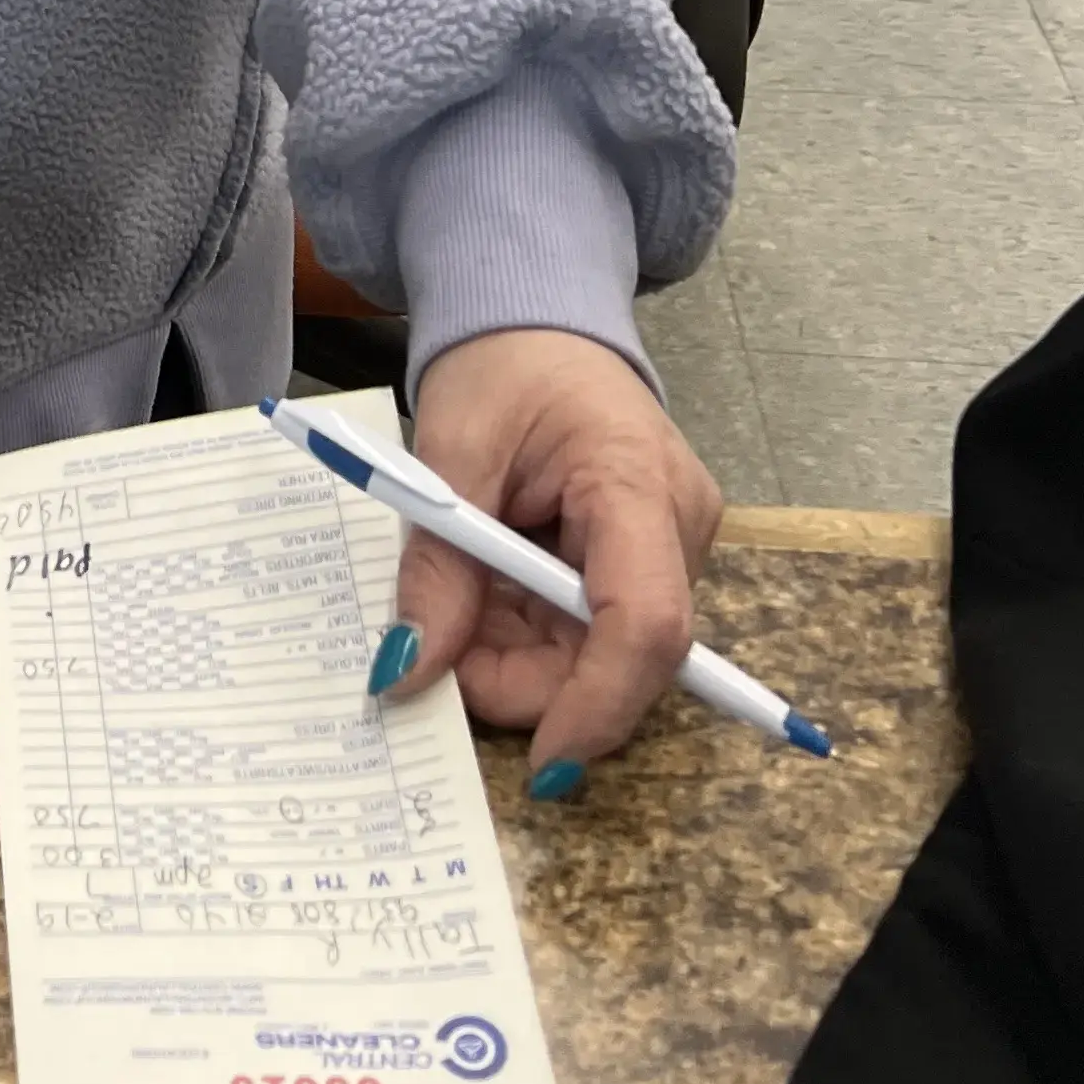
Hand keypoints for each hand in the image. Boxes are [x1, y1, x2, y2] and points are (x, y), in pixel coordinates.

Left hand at [381, 327, 721, 794]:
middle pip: (618, 657)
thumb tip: (408, 669)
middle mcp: (676, 527)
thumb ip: (438, 564)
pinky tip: (484, 596)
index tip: (538, 766)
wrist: (533, 318)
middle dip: (525, 680)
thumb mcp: (450, 450)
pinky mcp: (641, 562)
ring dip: (516, 655)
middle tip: (435, 653)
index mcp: (638, 482)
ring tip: (454, 600)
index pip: (647, 622)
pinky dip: (526, 633)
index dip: (595, 707)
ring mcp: (665, 548)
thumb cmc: (502, 361)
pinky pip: (586, 632)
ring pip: (596, 655)